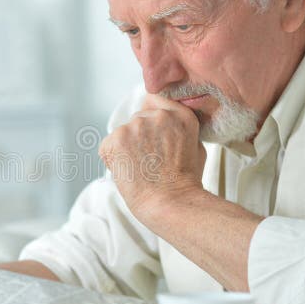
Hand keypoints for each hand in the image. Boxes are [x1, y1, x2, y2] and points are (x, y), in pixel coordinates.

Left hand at [98, 94, 206, 223]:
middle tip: (150, 159)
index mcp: (179, 114)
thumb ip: (179, 127)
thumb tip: (165, 121)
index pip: (155, 99)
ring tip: (140, 168)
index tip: (153, 131)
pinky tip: (128, 172)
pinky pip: (109, 146)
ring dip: (127, 146)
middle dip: (140, 135)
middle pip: (138, 118)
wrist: (170, 203)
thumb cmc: (185, 182)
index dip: (152, 115)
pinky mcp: (115, 140)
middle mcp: (156, 115)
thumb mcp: (196, 146)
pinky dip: (113, 158)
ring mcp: (134, 126)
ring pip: (123, 132)